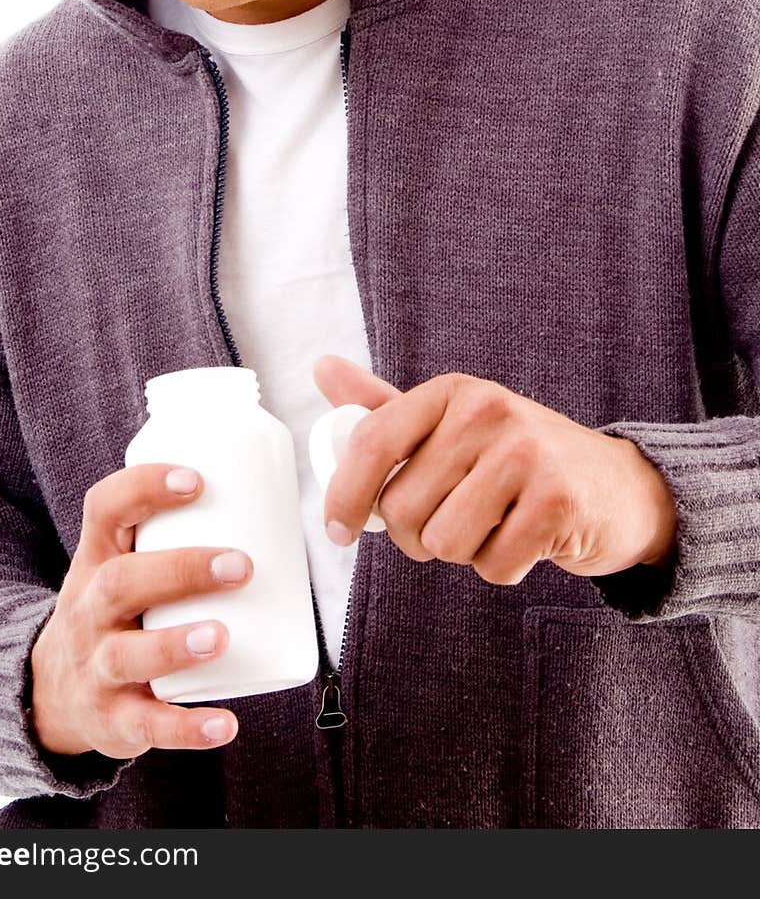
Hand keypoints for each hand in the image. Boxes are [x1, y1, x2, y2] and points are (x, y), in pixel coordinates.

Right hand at [28, 463, 252, 757]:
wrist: (51, 692)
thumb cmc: (114, 611)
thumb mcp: (119, 565)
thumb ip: (172, 534)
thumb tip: (275, 502)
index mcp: (95, 559)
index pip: (103, 509)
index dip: (144, 488)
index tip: (196, 479)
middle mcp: (87, 610)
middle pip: (118, 583)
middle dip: (180, 571)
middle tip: (241, 565)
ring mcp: (96, 666)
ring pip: (126, 655)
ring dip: (175, 645)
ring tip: (222, 636)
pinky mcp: (112, 718)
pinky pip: (145, 726)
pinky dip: (185, 729)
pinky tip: (225, 724)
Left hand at [313, 356, 677, 582]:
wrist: (615, 487)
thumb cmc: (516, 459)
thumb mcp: (452, 424)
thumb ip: (386, 407)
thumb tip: (321, 369)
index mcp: (452, 391)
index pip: (372, 441)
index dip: (344, 496)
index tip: (339, 531)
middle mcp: (487, 411)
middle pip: (401, 508)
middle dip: (416, 535)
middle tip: (453, 521)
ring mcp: (525, 453)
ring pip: (443, 542)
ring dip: (461, 552)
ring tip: (493, 525)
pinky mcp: (557, 501)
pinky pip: (492, 565)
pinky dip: (501, 567)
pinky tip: (525, 539)